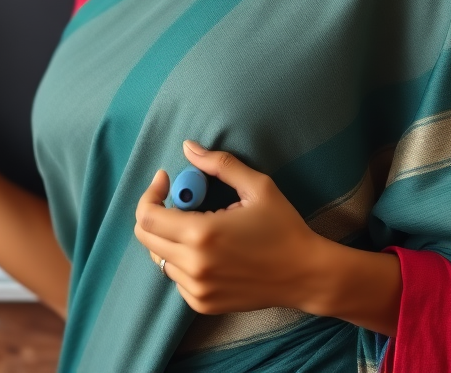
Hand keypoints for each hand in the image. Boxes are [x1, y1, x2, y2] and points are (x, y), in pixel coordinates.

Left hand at [134, 140, 323, 314]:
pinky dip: (183, 260)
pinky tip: (210, 250)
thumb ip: (219, 164)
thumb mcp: (257, 186)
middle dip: (155, 212)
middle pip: (146, 238)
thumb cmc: (283, 227)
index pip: (147, 217)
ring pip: (160, 258)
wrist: (304, 274)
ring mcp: (197, 289)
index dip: (150, 193)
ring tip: (201, 224)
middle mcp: (193, 266)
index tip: (165, 179)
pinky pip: (177, 278)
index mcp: (202, 234)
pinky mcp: (203, 304)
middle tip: (180, 199)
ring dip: (170, 237)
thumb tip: (188, 147)